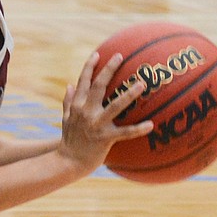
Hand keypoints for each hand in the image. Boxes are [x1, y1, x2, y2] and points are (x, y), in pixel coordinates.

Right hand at [58, 51, 152, 175]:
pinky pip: (125, 133)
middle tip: (120, 56)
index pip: (83, 82)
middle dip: (108, 69)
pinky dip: (138, 129)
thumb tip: (69, 84)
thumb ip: (67, 101)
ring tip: (141, 84)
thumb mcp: (65, 118)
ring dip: (128, 94)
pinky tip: (151, 125)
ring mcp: (96, 125)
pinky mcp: (105, 139)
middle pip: (98, 86)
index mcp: (77, 106)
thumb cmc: (69, 140)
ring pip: (114, 106)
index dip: (89, 67)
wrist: (68, 162)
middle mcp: (86, 112)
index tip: (98, 54)